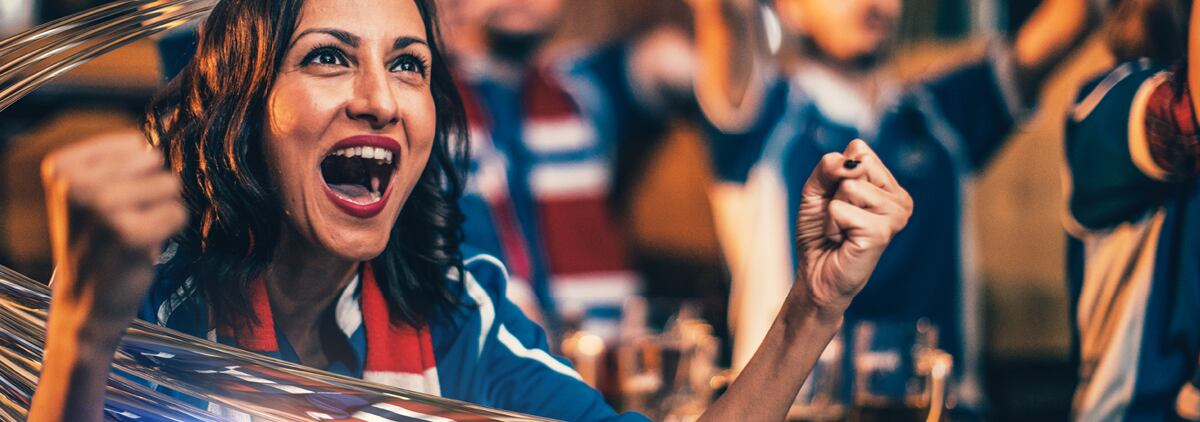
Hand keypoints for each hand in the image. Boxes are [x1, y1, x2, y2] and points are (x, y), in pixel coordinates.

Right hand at [41, 131, 186, 334]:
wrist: (86, 300)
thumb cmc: (98, 239)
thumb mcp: (91, 190)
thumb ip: (121, 161)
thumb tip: (157, 146)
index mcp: (62, 166)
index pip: (135, 144)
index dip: (137, 174)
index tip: (110, 203)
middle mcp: (77, 184)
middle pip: (155, 162)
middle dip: (152, 191)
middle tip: (125, 220)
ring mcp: (103, 208)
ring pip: (170, 185)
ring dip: (161, 209)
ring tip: (133, 231)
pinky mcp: (130, 234)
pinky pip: (179, 212)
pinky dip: (170, 228)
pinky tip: (144, 246)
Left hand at [791, 139, 911, 320]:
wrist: (816, 275)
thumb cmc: (820, 233)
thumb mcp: (817, 191)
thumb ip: (829, 167)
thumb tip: (852, 161)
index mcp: (889, 185)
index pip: (859, 150)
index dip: (835, 174)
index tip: (837, 200)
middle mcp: (899, 199)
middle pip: (857, 164)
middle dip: (835, 191)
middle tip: (840, 218)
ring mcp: (895, 216)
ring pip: (850, 186)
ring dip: (833, 211)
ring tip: (843, 230)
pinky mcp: (881, 232)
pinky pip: (840, 210)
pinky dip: (832, 225)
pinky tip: (843, 241)